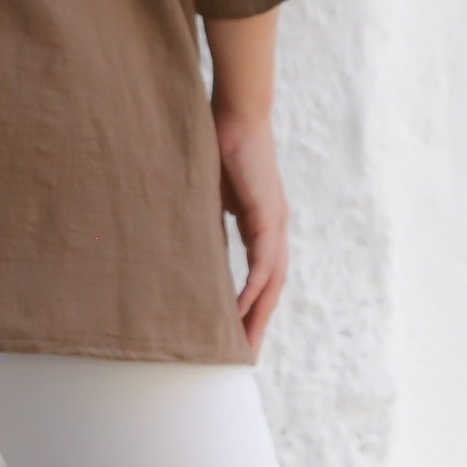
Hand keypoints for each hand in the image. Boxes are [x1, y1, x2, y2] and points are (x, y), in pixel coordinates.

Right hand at [211, 108, 288, 360]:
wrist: (237, 111)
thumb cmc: (220, 143)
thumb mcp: (211, 191)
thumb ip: (208, 217)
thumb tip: (191, 241)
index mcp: (263, 223)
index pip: (262, 275)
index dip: (253, 305)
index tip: (237, 332)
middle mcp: (276, 228)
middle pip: (272, 288)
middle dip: (258, 322)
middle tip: (243, 355)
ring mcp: (276, 223)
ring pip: (272, 282)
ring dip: (258, 314)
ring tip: (242, 344)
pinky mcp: (268, 214)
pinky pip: (263, 263)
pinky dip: (252, 289)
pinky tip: (239, 309)